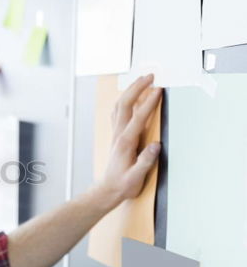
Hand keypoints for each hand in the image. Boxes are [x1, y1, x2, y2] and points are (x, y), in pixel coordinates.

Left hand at [97, 74, 162, 207]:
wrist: (107, 190)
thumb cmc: (123, 185)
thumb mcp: (136, 177)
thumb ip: (146, 161)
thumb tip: (156, 145)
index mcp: (126, 142)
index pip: (139, 117)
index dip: (149, 102)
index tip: (159, 90)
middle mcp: (119, 135)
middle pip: (125, 105)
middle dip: (137, 88)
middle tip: (150, 76)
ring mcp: (115, 134)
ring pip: (120, 106)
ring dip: (130, 91)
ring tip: (141, 80)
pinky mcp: (116, 136)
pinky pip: (118, 113)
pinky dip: (124, 101)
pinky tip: (129, 97)